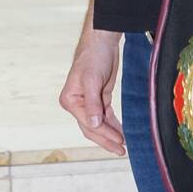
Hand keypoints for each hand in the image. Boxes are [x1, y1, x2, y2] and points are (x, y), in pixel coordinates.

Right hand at [58, 34, 124, 155]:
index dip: (104, 134)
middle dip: (107, 139)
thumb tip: (93, 124)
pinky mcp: (99, 98)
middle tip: (121, 150)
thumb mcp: (92, 80)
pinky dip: (112, 125)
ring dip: (110, 135)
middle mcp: (76, 103)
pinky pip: (104, 116)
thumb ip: (92, 103)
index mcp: (70, 100)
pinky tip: (120, 133)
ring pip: (98, 125)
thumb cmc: (93, 56)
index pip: (88, 123)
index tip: (119, 141)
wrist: (102, 40)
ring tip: (122, 147)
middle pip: (92, 128)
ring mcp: (87, 102)